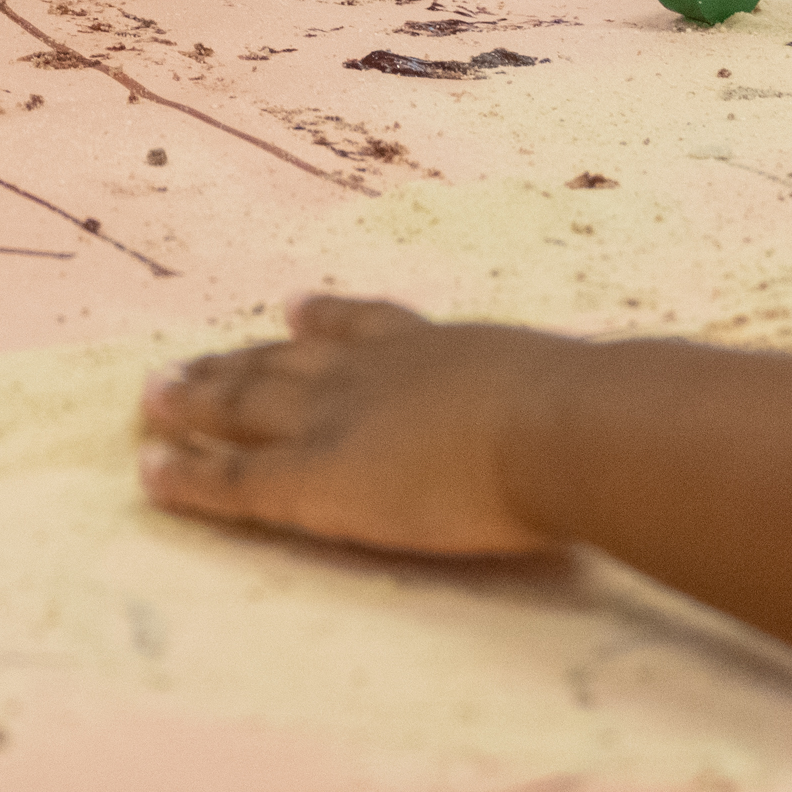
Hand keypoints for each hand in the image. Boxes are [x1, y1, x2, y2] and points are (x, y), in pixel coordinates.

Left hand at [136, 294, 587, 560]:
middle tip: (185, 361)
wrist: (561, 426)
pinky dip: (187, 476)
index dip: (326, 321)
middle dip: (235, 363)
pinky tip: (149, 472)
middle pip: (288, 364)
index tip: (292, 310)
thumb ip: (587, 409)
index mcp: (442, 351)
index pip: (370, 329)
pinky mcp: (314, 480)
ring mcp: (338, 421)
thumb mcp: (586, 397)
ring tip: (151, 398)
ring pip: (244, 407)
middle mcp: (376, 373)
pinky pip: (233, 479)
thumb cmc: (593, 417)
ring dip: (194, 401)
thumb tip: (642, 418)